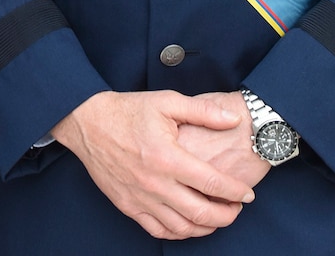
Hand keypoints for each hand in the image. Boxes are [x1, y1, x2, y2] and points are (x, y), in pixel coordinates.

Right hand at [50, 90, 253, 239]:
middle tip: (236, 209)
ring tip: (216, 218)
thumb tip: (233, 119)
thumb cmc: (127, 110)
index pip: (212, 183)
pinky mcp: (127, 205)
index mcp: (167, 157)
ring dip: (205, 228)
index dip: (235, 192)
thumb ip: (203, 111)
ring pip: (181, 228)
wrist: (87, 121)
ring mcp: (140, 198)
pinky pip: (157, 230)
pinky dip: (178, 233)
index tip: (247, 194)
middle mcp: (155, 183)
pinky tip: (188, 224)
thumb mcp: (166, 102)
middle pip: (200, 213)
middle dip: (226, 216)